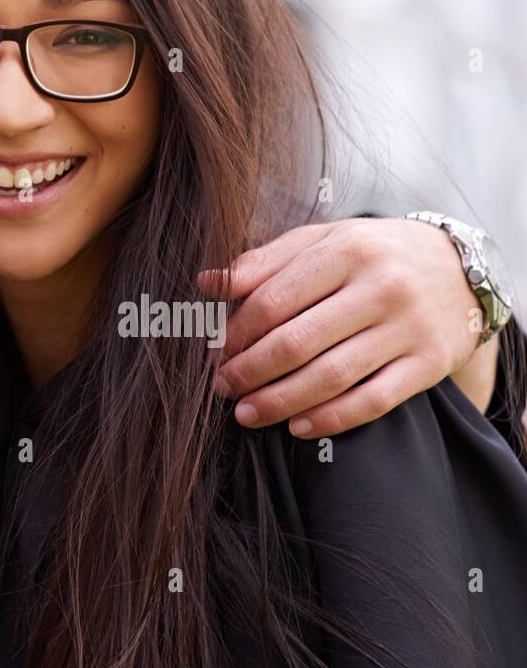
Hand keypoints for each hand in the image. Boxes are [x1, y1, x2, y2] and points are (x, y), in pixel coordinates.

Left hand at [199, 218, 484, 438]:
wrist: (461, 269)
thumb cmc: (374, 253)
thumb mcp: (323, 240)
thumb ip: (265, 261)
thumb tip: (206, 283)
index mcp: (345, 251)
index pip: (274, 298)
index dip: (237, 331)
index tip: (214, 350)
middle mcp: (380, 288)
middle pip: (298, 341)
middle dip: (250, 371)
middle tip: (222, 386)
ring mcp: (407, 328)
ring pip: (332, 376)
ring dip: (280, 401)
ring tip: (246, 413)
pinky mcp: (429, 364)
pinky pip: (373, 401)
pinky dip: (331, 418)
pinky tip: (298, 427)